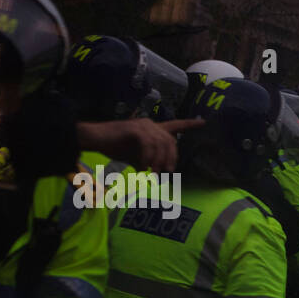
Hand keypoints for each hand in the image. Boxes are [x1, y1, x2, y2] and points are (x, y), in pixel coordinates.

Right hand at [76, 118, 203, 172]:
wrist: (94, 139)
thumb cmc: (115, 147)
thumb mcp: (138, 157)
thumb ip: (151, 162)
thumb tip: (161, 175)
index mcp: (152, 129)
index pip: (175, 125)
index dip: (189, 124)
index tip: (204, 122)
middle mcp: (150, 124)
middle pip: (171, 141)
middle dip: (171, 158)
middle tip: (167, 172)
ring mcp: (142, 125)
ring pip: (161, 144)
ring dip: (159, 161)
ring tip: (153, 173)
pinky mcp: (134, 129)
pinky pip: (148, 145)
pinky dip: (147, 158)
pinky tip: (142, 167)